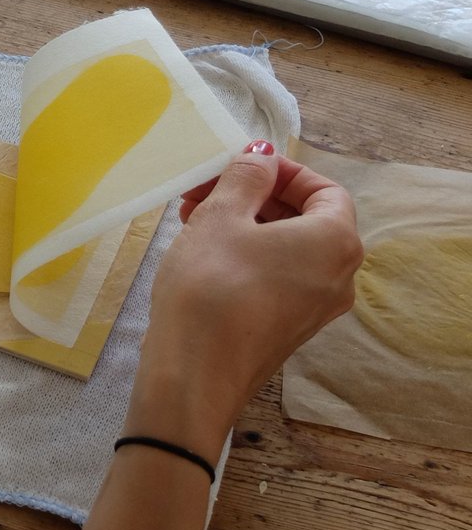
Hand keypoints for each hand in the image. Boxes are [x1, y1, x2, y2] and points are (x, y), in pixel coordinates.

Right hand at [126, 142, 362, 461]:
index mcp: (335, 241)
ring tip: (191, 218)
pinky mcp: (286, 331)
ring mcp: (314, 309)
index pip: (324, 189)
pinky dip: (244, 257)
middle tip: (203, 190)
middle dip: (254, 197)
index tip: (238, 166)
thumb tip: (263, 155)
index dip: (282, 172)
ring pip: (285, 250)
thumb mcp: (221, 217)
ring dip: (243, 225)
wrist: (194, 374)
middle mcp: (339, 276)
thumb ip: (245, 178)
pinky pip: (275, 278)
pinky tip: (200, 255)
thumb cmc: (211, 285)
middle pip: (304, 219)